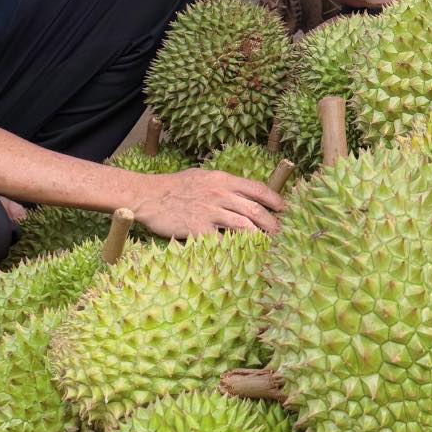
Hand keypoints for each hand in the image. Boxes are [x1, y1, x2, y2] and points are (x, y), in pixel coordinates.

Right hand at [126, 167, 283, 238]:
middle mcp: (219, 194)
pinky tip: (243, 255)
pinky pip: (222, 241)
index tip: (283, 208)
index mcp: (222, 180)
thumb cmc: (174, 186)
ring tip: (268, 245)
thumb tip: (241, 191)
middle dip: (271, 224)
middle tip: (279, 233)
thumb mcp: (201, 176)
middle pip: (255, 211)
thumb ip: (221, 183)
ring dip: (259, 237)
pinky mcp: (198, 228)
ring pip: (244, 226)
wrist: (148, 195)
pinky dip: (234, 249)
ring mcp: (210, 212)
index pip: (256, 188)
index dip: (273, 199)